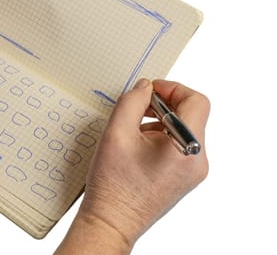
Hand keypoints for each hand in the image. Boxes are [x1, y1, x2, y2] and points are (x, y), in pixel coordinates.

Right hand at [56, 79, 209, 253]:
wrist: (112, 221)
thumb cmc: (113, 186)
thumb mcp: (116, 133)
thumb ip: (131, 102)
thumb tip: (145, 87)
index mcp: (187, 149)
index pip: (196, 102)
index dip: (172, 88)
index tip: (150, 91)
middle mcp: (197, 161)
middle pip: (191, 115)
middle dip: (163, 105)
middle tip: (137, 107)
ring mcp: (193, 172)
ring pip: (183, 129)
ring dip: (159, 121)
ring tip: (133, 131)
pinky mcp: (184, 178)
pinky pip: (178, 145)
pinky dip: (160, 137)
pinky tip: (138, 146)